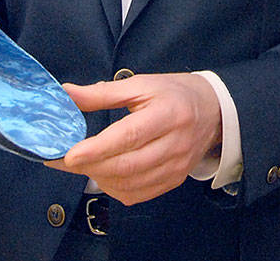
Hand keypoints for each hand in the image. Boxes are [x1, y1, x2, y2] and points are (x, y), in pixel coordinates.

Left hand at [47, 73, 222, 205]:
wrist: (214, 111)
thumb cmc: (174, 94)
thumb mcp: (142, 84)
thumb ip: (103, 93)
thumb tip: (67, 94)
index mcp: (167, 114)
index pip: (129, 136)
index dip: (97, 148)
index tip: (69, 154)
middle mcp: (175, 144)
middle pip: (127, 165)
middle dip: (90, 165)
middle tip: (65, 159)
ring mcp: (176, 166)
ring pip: (130, 184)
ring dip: (100, 178)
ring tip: (83, 165)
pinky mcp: (174, 180)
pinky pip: (138, 195)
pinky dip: (115, 188)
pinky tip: (104, 175)